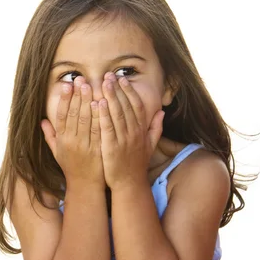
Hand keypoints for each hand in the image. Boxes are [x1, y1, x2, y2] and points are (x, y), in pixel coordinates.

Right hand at [41, 77, 104, 188]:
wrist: (85, 185)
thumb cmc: (70, 167)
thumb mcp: (56, 152)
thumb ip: (49, 135)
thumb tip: (41, 121)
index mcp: (62, 140)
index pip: (61, 116)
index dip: (65, 100)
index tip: (67, 85)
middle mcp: (72, 141)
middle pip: (74, 114)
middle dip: (77, 95)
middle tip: (81, 79)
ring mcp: (85, 145)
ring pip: (87, 119)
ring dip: (88, 101)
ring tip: (91, 85)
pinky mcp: (98, 149)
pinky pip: (99, 129)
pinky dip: (100, 116)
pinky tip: (102, 103)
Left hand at [98, 73, 164, 189]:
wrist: (129, 184)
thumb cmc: (137, 164)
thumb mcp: (150, 145)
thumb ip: (156, 128)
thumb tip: (161, 112)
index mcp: (141, 130)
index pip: (136, 106)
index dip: (129, 91)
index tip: (122, 79)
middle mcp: (134, 133)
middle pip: (126, 106)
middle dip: (117, 89)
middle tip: (109, 75)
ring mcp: (123, 140)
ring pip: (117, 114)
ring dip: (110, 97)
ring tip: (102, 83)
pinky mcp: (112, 147)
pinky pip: (107, 128)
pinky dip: (103, 114)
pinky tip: (98, 102)